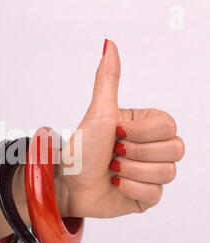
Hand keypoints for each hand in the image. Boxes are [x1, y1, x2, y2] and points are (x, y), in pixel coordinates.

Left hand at [58, 40, 184, 217]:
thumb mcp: (98, 112)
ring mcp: (151, 173)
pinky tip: (115, 185)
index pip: (170, 126)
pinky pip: (156, 194)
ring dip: (131, 171)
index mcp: (144, 127)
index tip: (116, 133)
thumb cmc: (81, 149)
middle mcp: (151, 148)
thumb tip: (109, 45)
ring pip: (167, 172)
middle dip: (136, 153)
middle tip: (113, 153)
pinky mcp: (146, 196)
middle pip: (175, 149)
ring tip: (111, 169)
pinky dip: (131, 189)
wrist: (69, 184)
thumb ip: (108, 80)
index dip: (142, 132)